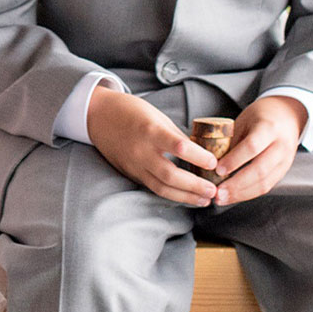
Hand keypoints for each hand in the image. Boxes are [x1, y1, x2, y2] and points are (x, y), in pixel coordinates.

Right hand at [86, 90, 217, 206]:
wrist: (98, 116)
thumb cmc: (131, 111)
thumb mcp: (157, 117)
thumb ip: (176, 136)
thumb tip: (199, 153)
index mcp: (151, 131)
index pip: (179, 147)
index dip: (199, 157)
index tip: (214, 163)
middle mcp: (141, 151)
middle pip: (170, 175)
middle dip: (194, 186)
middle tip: (213, 191)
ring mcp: (134, 165)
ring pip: (161, 187)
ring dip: (185, 197)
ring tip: (204, 200)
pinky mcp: (130, 173)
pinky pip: (153, 187)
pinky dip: (171, 193)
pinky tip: (186, 196)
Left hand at [212, 95, 304, 206]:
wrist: (287, 115)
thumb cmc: (261, 117)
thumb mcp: (244, 121)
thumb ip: (231, 140)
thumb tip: (208, 160)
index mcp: (269, 128)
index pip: (252, 146)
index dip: (235, 160)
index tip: (218, 169)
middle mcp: (281, 146)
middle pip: (260, 170)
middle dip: (237, 185)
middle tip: (218, 192)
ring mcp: (285, 161)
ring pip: (265, 183)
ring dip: (241, 194)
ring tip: (222, 198)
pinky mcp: (283, 172)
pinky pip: (266, 187)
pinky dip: (248, 194)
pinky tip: (234, 197)